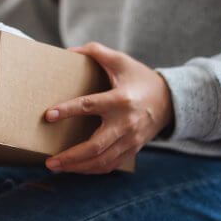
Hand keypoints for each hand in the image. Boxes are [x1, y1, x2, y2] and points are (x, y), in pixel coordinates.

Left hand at [45, 42, 173, 173]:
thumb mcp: (120, 60)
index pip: (89, 105)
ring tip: (56, 166)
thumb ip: (95, 51)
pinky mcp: (132, 149)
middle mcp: (126, 123)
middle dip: (70, 156)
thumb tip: (69, 51)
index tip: (49, 115)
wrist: (171, 100)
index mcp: (120, 99)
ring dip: (77, 167)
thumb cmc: (140, 78)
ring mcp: (130, 139)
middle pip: (95, 145)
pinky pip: (110, 165)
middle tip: (49, 160)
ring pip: (102, 160)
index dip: (68, 110)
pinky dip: (91, 169)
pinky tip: (75, 168)